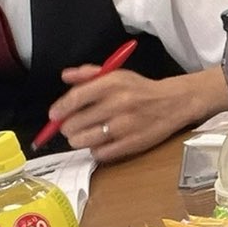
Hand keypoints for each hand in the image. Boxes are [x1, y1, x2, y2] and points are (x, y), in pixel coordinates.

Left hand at [50, 67, 204, 161]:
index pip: (75, 98)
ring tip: (83, 136)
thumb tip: (66, 76)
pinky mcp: (131, 144)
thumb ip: (89, 74)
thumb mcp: (117, 74)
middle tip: (70, 126)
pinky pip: (100, 153)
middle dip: (67, 126)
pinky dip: (95, 150)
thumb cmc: (140, 89)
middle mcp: (117, 104)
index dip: (60, 109)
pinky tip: (100, 142)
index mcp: (111, 83)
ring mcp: (124, 126)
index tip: (54, 115)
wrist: (173, 103)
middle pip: (75, 123)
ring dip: (78, 140)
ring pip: (84, 140)